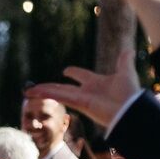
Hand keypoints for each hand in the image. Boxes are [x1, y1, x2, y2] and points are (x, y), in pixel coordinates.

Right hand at [24, 49, 140, 127]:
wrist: (131, 109)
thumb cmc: (129, 93)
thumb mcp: (126, 72)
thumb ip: (124, 61)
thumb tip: (130, 49)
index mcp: (97, 83)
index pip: (81, 76)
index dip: (74, 73)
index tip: (66, 71)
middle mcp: (86, 91)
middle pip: (64, 87)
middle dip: (51, 87)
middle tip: (38, 86)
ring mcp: (81, 98)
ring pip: (58, 93)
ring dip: (43, 91)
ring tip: (28, 91)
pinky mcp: (79, 103)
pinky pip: (60, 96)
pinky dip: (47, 94)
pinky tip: (36, 92)